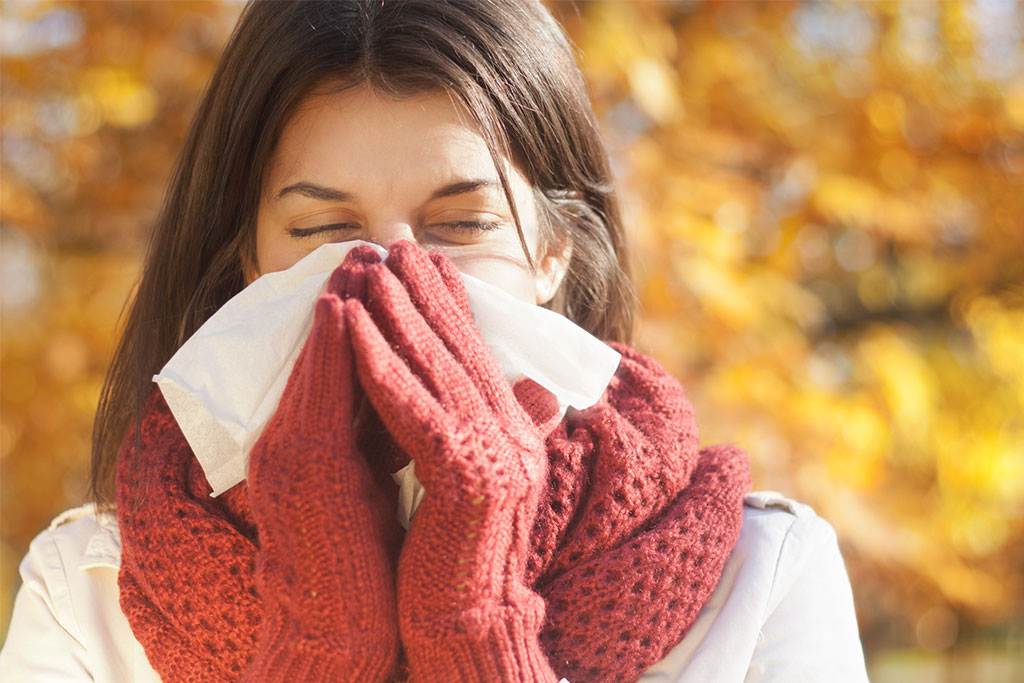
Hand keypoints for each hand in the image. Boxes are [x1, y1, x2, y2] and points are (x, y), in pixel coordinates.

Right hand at [243, 248, 401, 680]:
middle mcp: (296, 437)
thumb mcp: (389, 480)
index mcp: (321, 441)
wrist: (343, 627)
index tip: (393, 273)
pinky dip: (326, 348)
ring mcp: (292, 450)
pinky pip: (312, 393)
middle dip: (351, 297)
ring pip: (316, 361)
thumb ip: (404, 432)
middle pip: (326, 353)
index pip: (345, 367)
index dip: (368, 318)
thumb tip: (439, 394)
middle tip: (375, 244)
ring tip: (360, 255)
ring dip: (339, 306)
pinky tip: (341, 307)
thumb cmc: (370, 558)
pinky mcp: (298, 466)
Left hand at [342, 242, 556, 681]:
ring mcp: (495, 455)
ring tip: (367, 267)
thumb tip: (530, 388)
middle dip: (424, 293)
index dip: (450, 304)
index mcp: (514, 432)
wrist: (467, 625)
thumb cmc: (458, 558)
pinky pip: (414, 410)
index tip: (423, 261)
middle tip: (395, 245)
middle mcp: (512, 435)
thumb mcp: (479, 482)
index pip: (477, 354)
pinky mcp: (465, 478)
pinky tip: (354, 329)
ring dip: (399, 314)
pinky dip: (382, 366)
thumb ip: (494, 429)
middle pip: (460, 349)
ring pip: (437, 368)